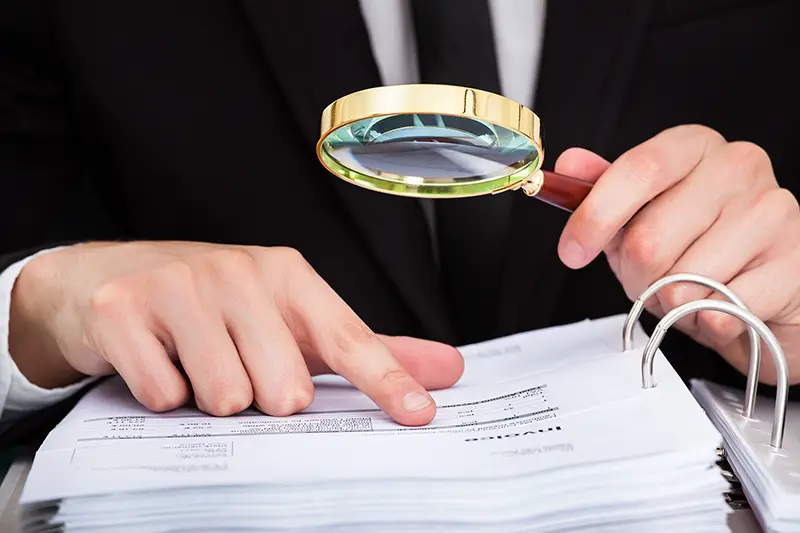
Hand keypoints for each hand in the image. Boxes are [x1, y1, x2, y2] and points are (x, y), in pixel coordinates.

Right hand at [9, 242, 463, 423]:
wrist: (109, 278)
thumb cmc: (215, 305)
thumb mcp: (291, 319)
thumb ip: (366, 349)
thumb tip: (445, 369)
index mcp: (289, 275)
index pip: (347, 338)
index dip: (386, 381)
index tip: (418, 415)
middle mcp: (240, 272)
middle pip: (285, 389)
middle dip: (263, 398)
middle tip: (239, 367)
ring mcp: (180, 287)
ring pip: (225, 397)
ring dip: (212, 398)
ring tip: (196, 364)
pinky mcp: (125, 310)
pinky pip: (164, 395)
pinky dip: (164, 394)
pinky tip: (159, 363)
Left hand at [554, 124, 799, 384]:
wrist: (771, 291)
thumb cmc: (703, 248)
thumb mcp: (644, 215)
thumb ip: (605, 191)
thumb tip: (569, 164)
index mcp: (695, 147)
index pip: (638, 169)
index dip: (596, 216)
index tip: (572, 251)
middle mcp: (738, 167)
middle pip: (650, 238)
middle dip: (636, 276)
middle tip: (651, 280)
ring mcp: (774, 211)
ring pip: (682, 280)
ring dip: (671, 302)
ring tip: (691, 291)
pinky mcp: (795, 261)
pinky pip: (721, 309)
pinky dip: (708, 322)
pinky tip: (722, 306)